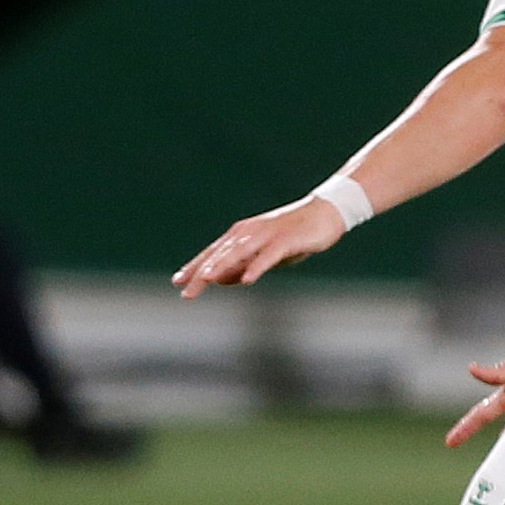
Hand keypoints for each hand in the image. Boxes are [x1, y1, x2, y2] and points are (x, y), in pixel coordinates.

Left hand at [171, 195, 347, 298]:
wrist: (326, 213)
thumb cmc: (293, 236)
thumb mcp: (263, 255)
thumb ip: (241, 266)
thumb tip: (219, 280)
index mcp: (241, 236)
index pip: (213, 253)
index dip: (195, 267)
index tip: (178, 282)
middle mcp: (249, 233)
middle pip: (221, 254)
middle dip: (202, 272)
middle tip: (185, 291)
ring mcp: (267, 235)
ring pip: (239, 253)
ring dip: (222, 266)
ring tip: (206, 280)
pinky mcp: (286, 239)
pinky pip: (269, 255)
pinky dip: (257, 266)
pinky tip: (246, 280)